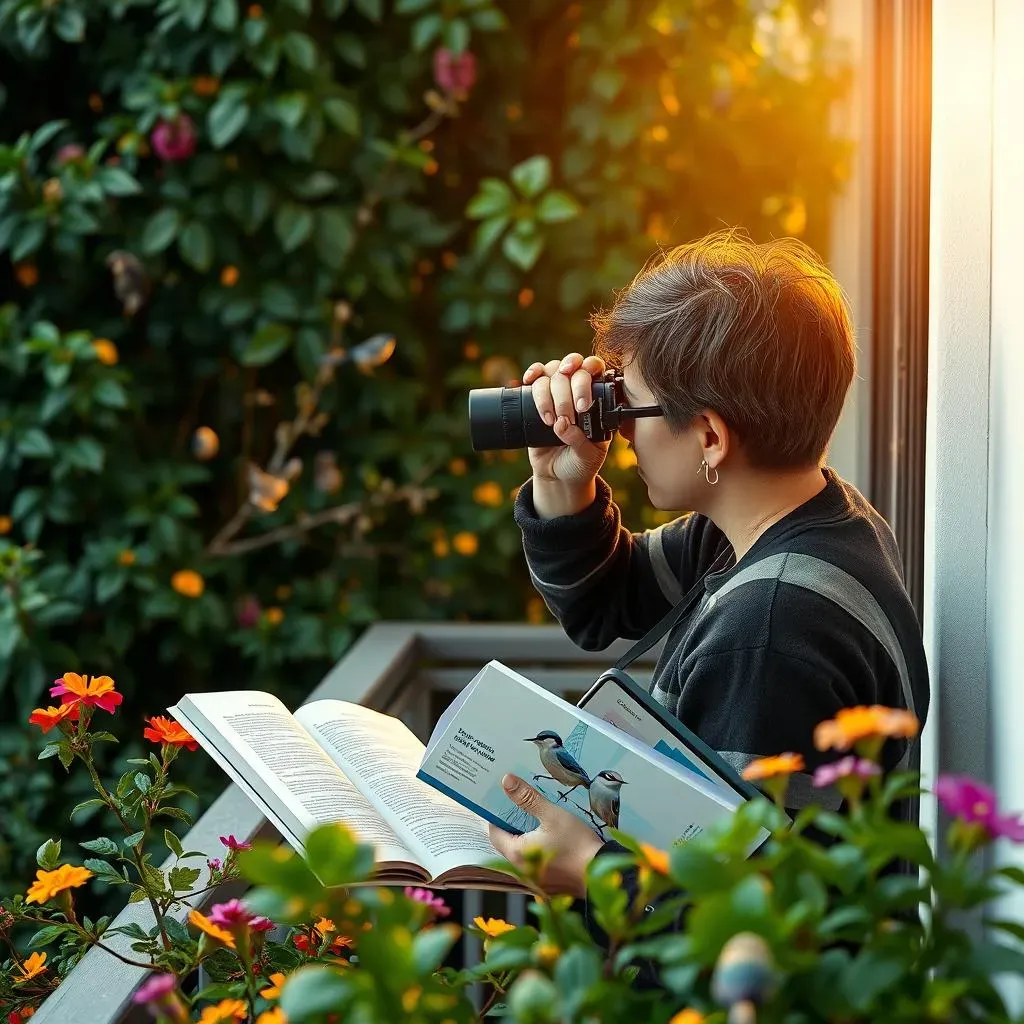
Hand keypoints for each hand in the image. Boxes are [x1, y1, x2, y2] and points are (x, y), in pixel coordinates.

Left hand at [488, 773, 603, 898]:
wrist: (602, 873)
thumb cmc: (577, 844)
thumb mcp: (552, 815)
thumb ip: (527, 798)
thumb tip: (507, 781)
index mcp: (517, 854)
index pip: (494, 833)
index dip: (495, 817)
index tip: (500, 803)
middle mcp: (521, 872)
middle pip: (506, 845)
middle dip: (510, 826)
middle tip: (516, 807)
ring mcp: (535, 881)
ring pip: (521, 856)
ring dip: (524, 838)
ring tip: (532, 819)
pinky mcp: (548, 885)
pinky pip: (534, 865)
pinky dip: (536, 851)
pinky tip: (548, 839)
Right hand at [523, 353, 610, 487]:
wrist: (558, 475)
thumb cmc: (580, 463)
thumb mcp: (588, 457)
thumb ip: (580, 441)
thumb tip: (562, 424)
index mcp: (597, 398)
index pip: (595, 370)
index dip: (586, 380)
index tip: (581, 405)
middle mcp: (577, 388)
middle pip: (571, 369)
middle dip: (566, 394)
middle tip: (566, 418)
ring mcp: (557, 390)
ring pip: (552, 372)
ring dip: (548, 395)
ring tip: (550, 421)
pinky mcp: (538, 396)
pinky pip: (535, 377)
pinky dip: (532, 375)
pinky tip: (528, 382)